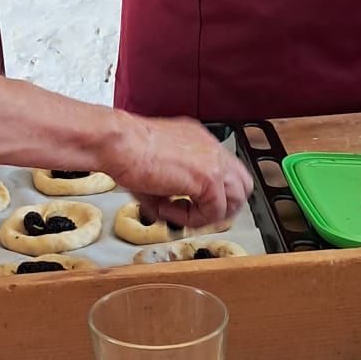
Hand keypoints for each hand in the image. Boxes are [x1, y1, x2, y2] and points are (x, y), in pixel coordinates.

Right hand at [107, 115, 252, 226]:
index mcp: (198, 140)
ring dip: (210, 213)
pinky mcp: (209, 178)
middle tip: (198, 214)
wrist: (119, 143)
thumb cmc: (125, 150)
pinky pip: (213, 212)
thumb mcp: (154, 170)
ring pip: (236, 198)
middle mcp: (211, 147)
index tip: (189, 202)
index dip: (211, 193)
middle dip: (223, 205)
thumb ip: (167, 192)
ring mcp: (214, 161)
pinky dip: (192, 219)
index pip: (224, 170)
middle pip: (241, 184)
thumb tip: (164, 213)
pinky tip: (168, 211)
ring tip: (182, 215)